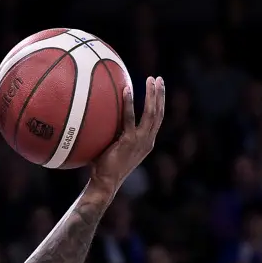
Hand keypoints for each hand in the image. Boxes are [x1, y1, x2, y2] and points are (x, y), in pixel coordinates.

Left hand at [87, 77, 166, 196]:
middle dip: (160, 95)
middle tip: (159, 79)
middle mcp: (147, 141)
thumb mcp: (113, 147)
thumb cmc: (104, 167)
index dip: (160, 104)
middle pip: (159, 113)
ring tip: (151, 80)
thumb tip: (101, 115)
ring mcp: (140, 141)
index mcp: (146, 142)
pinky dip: (129, 103)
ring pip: (152, 114)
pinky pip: (130, 119)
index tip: (158, 89)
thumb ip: (114, 132)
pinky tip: (127, 90)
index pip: (157, 120)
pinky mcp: (129, 142)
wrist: (105, 183)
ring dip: (152, 95)